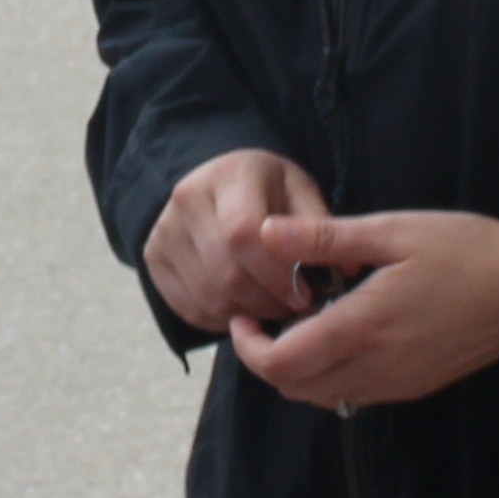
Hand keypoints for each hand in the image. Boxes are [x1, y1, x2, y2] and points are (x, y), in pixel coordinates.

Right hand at [143, 145, 327, 337]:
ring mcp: (163, 231)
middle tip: (292, 307)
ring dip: (247, 316)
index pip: (243, 234)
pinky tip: (244, 309)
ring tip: (271, 308)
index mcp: (229, 177)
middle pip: (226, 273)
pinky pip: (190, 308)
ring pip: (209, 297)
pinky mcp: (153, 259)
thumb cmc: (267, 189)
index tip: (305, 292)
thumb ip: (320, 227)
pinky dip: (222, 320)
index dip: (276, 274)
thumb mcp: (299, 190)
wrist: (213, 180)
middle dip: (267, 302)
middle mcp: (187, 201)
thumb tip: (345, 271)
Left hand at [223, 211, 498, 411]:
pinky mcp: (415, 387)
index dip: (247, 347)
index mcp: (364, 327)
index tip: (243, 315)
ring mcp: (398, 384)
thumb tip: (264, 231)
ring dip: (298, 371)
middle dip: (267, 360)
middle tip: (264, 319)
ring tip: (300, 325)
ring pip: (322, 397)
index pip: (281, 364)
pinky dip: (331, 376)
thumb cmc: (467, 249)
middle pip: (294, 389)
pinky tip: (341, 336)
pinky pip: (355, 395)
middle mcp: (376, 367)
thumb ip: (324, 238)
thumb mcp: (393, 230)